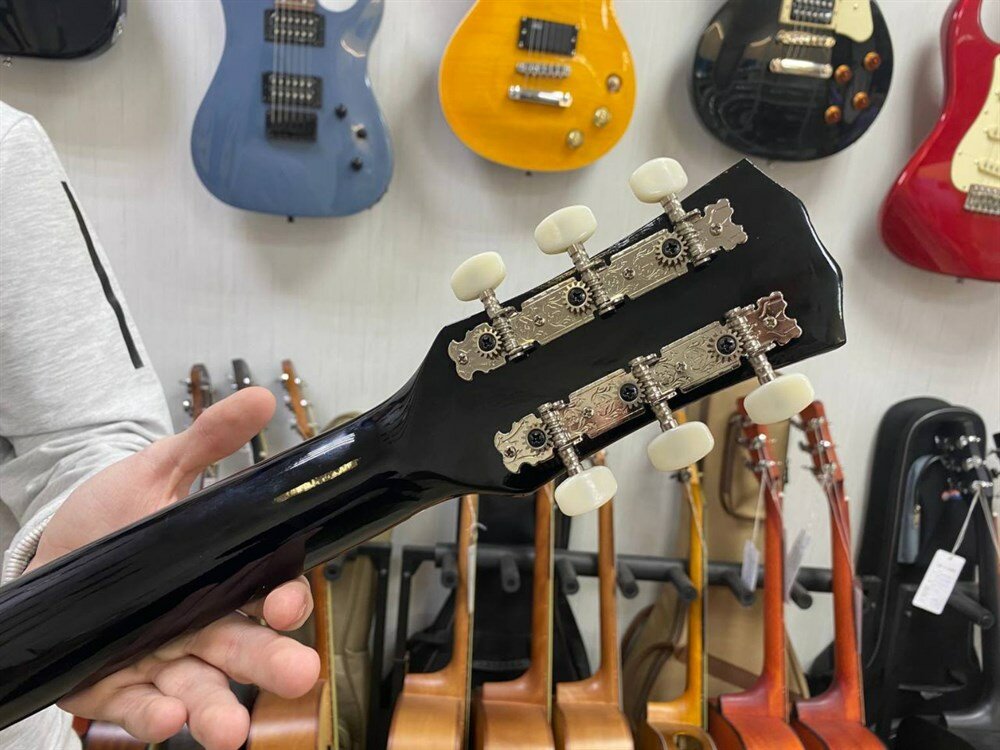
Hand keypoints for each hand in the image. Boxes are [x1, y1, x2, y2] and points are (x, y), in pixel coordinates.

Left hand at [28, 387, 319, 749]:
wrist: (48, 550)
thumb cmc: (109, 514)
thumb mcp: (158, 470)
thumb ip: (209, 440)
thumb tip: (259, 399)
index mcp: (219, 577)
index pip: (266, 593)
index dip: (285, 600)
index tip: (289, 603)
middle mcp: (197, 624)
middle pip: (243, 648)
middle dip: (270, 664)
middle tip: (297, 675)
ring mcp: (157, 658)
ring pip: (198, 689)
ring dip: (217, 710)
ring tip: (231, 730)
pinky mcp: (111, 686)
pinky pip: (136, 708)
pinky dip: (151, 717)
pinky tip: (165, 716)